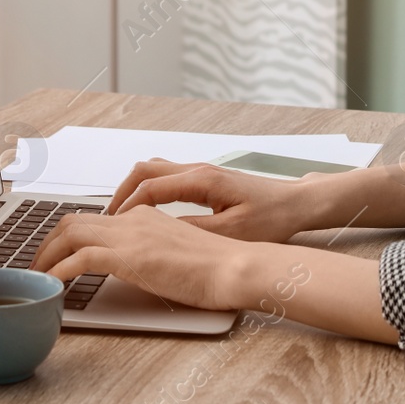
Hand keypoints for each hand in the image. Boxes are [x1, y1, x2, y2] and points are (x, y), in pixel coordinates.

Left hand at [31, 204, 250, 309]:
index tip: (56, 254)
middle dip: (46, 243)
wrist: (236, 267)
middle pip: (73, 221)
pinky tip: (53, 285)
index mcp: (145, 216)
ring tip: (36, 277)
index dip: (68, 236)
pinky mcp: (131, 257)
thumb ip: (152, 256)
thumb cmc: (217, 268)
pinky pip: (81, 258)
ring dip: (46, 255)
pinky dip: (60, 271)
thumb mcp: (177, 256)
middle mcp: (133, 219)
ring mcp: (131, 236)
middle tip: (35, 266)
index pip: (94, 219)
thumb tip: (135, 270)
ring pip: (70, 234)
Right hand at [107, 159, 320, 242]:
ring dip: (133, 189)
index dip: (126, 207)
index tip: (112, 225)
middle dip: (121, 193)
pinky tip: (147, 211)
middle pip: (144, 170)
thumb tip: (160, 234)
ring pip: (154, 170)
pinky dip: (148, 190)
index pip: (150, 187)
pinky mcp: (205, 179)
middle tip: (107, 219)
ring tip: (121, 215)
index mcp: (202, 180)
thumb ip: (194, 231)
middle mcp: (198, 169)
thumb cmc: (272, 216)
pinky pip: (166, 177)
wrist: (296, 203)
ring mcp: (201, 171)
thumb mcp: (232, 232)